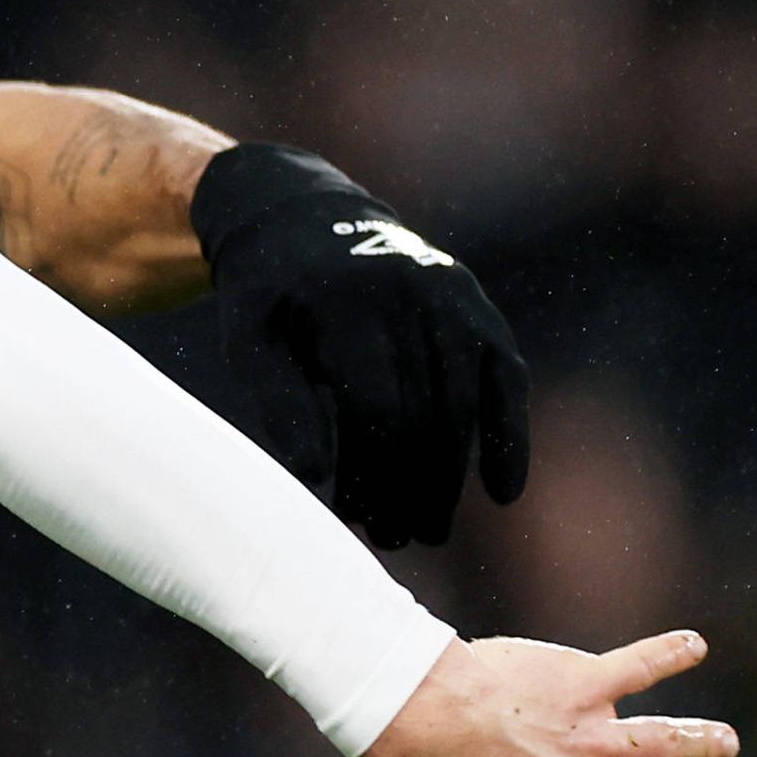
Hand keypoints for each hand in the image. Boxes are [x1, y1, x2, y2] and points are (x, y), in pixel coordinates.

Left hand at [190, 144, 528, 548]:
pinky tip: (502, 492)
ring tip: (426, 530)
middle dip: (411, 486)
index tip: (356, 522)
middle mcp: (412, 290)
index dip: (370, 473)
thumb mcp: (248, 339)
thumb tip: (313, 481)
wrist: (299, 215)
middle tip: (396, 540)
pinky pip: (508, 377)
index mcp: (349, 301)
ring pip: (466, 403)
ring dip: (450, 477)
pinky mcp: (477, 304)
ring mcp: (454, 294)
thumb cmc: (267, 295)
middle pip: (425, 412)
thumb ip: (279, 404)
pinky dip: (507, 435)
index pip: (377, 408)